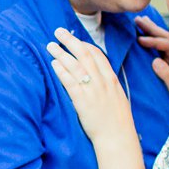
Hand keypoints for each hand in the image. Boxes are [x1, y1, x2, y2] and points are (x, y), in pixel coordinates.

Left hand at [47, 28, 137, 148]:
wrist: (117, 137)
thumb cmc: (117, 121)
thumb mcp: (118, 98)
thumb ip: (108, 86)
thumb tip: (99, 79)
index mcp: (112, 79)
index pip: (98, 55)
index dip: (85, 45)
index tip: (76, 40)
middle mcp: (102, 81)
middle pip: (84, 55)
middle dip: (70, 41)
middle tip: (58, 31)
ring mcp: (92, 90)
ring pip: (75, 65)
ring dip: (61, 53)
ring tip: (50, 45)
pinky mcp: (82, 101)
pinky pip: (70, 82)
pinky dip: (61, 71)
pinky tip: (53, 64)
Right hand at [136, 15, 168, 111]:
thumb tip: (155, 61)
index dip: (154, 41)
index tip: (140, 40)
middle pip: (166, 38)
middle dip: (152, 29)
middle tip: (137, 20)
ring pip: (162, 41)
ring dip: (151, 31)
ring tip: (139, 21)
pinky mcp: (168, 66)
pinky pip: (158, 49)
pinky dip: (150, 40)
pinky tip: (143, 34)